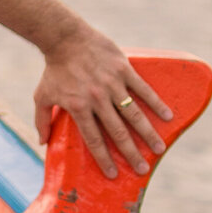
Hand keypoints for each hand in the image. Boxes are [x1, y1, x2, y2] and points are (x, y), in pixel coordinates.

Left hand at [33, 24, 170, 178]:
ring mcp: (112, 84)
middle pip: (118, 131)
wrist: (65, 37)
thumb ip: (43, 120)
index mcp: (79, 107)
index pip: (94, 139)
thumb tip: (42, 142)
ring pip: (134, 113)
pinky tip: (168, 117)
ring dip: (148, 133)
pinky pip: (143, 89)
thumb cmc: (54, 69)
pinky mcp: (124, 69)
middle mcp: (97, 98)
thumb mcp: (42, 95)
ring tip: (160, 149)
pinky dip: (156, 103)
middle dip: (131, 153)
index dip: (103, 158)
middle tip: (142, 170)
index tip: (113, 175)